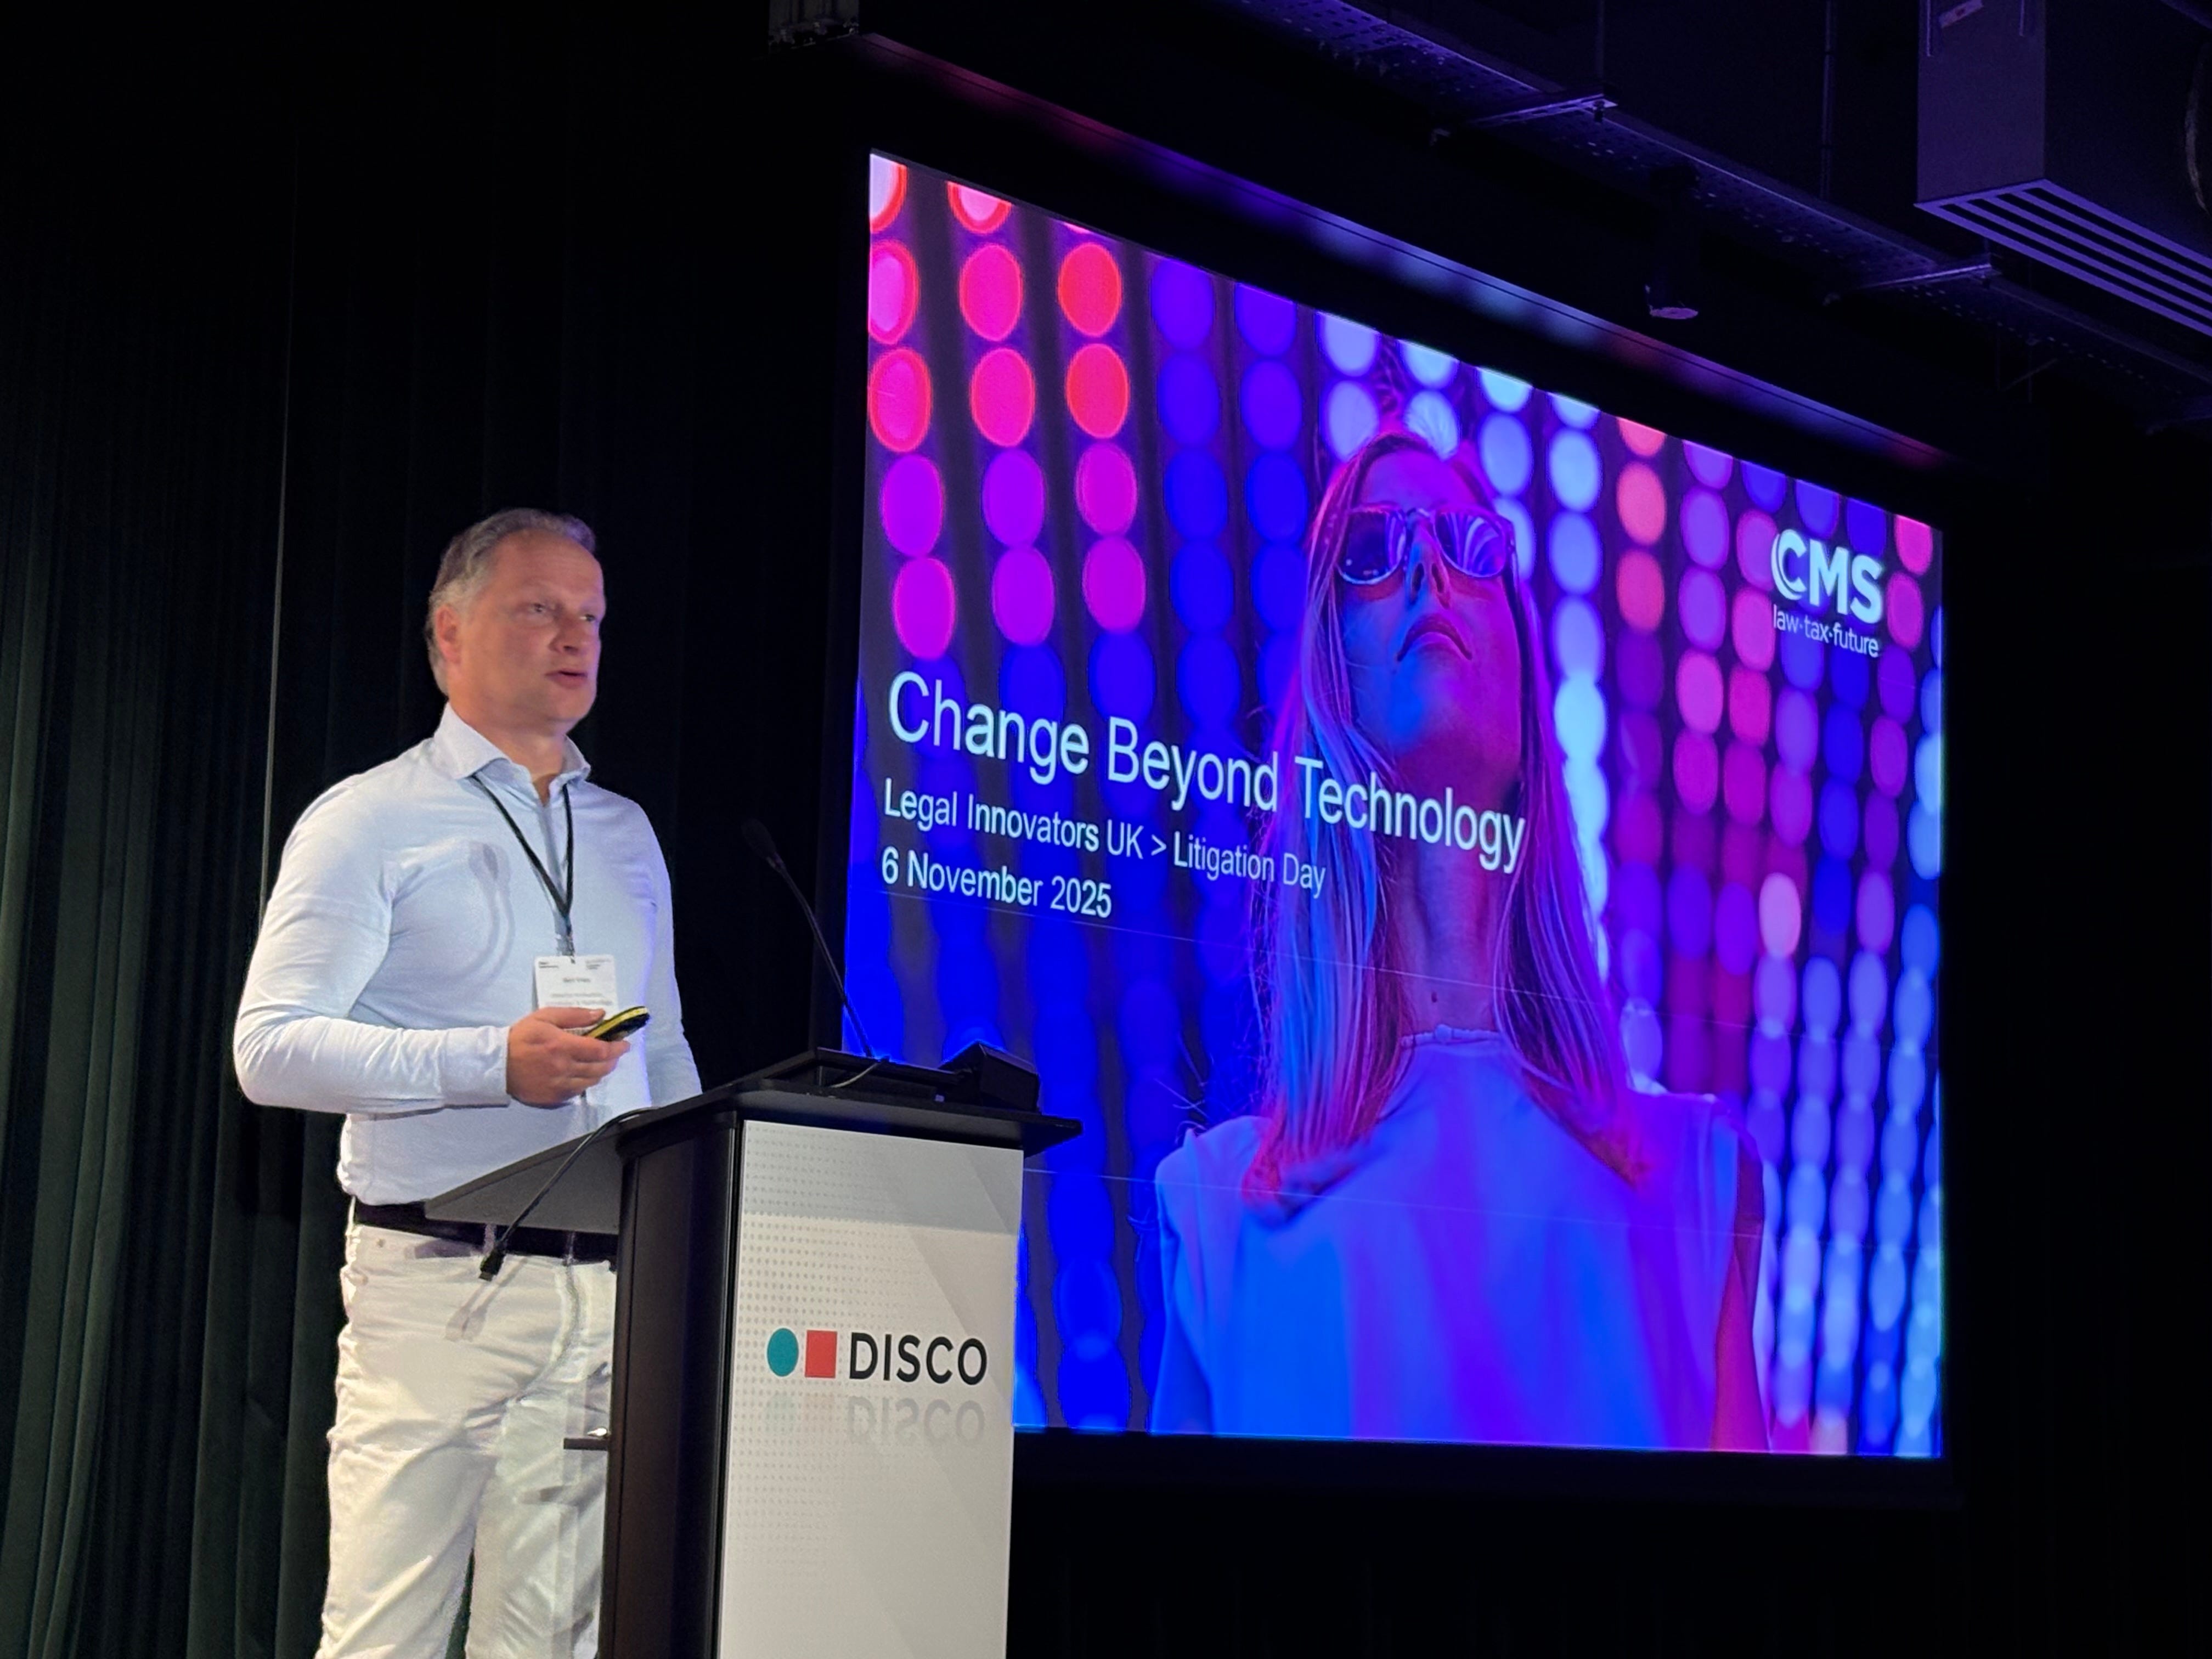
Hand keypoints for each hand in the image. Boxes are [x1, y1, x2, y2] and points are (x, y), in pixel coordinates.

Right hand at [506, 1006, 629, 1105]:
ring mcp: (560, 1085)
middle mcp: (564, 1068)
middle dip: (613, 1059)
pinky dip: (586, 1082)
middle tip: (615, 1051)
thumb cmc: (521, 1037)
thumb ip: (574, 1015)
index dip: (617, 1047)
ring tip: (601, 1062)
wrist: (497, 1064)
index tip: (624, 1043)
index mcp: (563, 1046)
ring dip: (602, 1071)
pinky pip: (578, 1091)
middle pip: (600, 1068)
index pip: (601, 1050)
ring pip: (592, 1081)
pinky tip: (584, 1074)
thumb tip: (600, 1014)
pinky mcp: (554, 1097)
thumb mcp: (545, 1017)